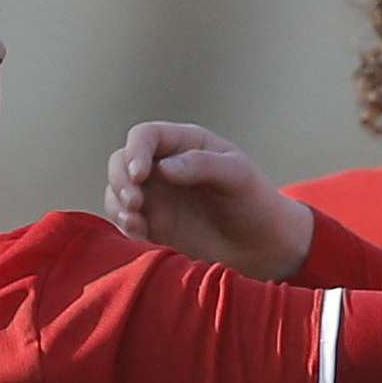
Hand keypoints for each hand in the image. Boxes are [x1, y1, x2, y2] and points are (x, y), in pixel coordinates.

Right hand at [106, 121, 315, 278]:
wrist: (264, 246)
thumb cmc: (255, 202)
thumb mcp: (237, 175)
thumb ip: (201, 165)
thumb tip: (162, 168)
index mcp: (185, 145)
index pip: (145, 136)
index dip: (136, 151)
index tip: (140, 174)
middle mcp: (164, 167)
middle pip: (121, 162)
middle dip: (120, 180)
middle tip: (135, 202)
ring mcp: (157, 197)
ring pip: (117, 192)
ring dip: (118, 205)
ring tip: (136, 223)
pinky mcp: (154, 226)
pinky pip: (126, 222)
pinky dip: (125, 228)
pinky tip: (141, 235)